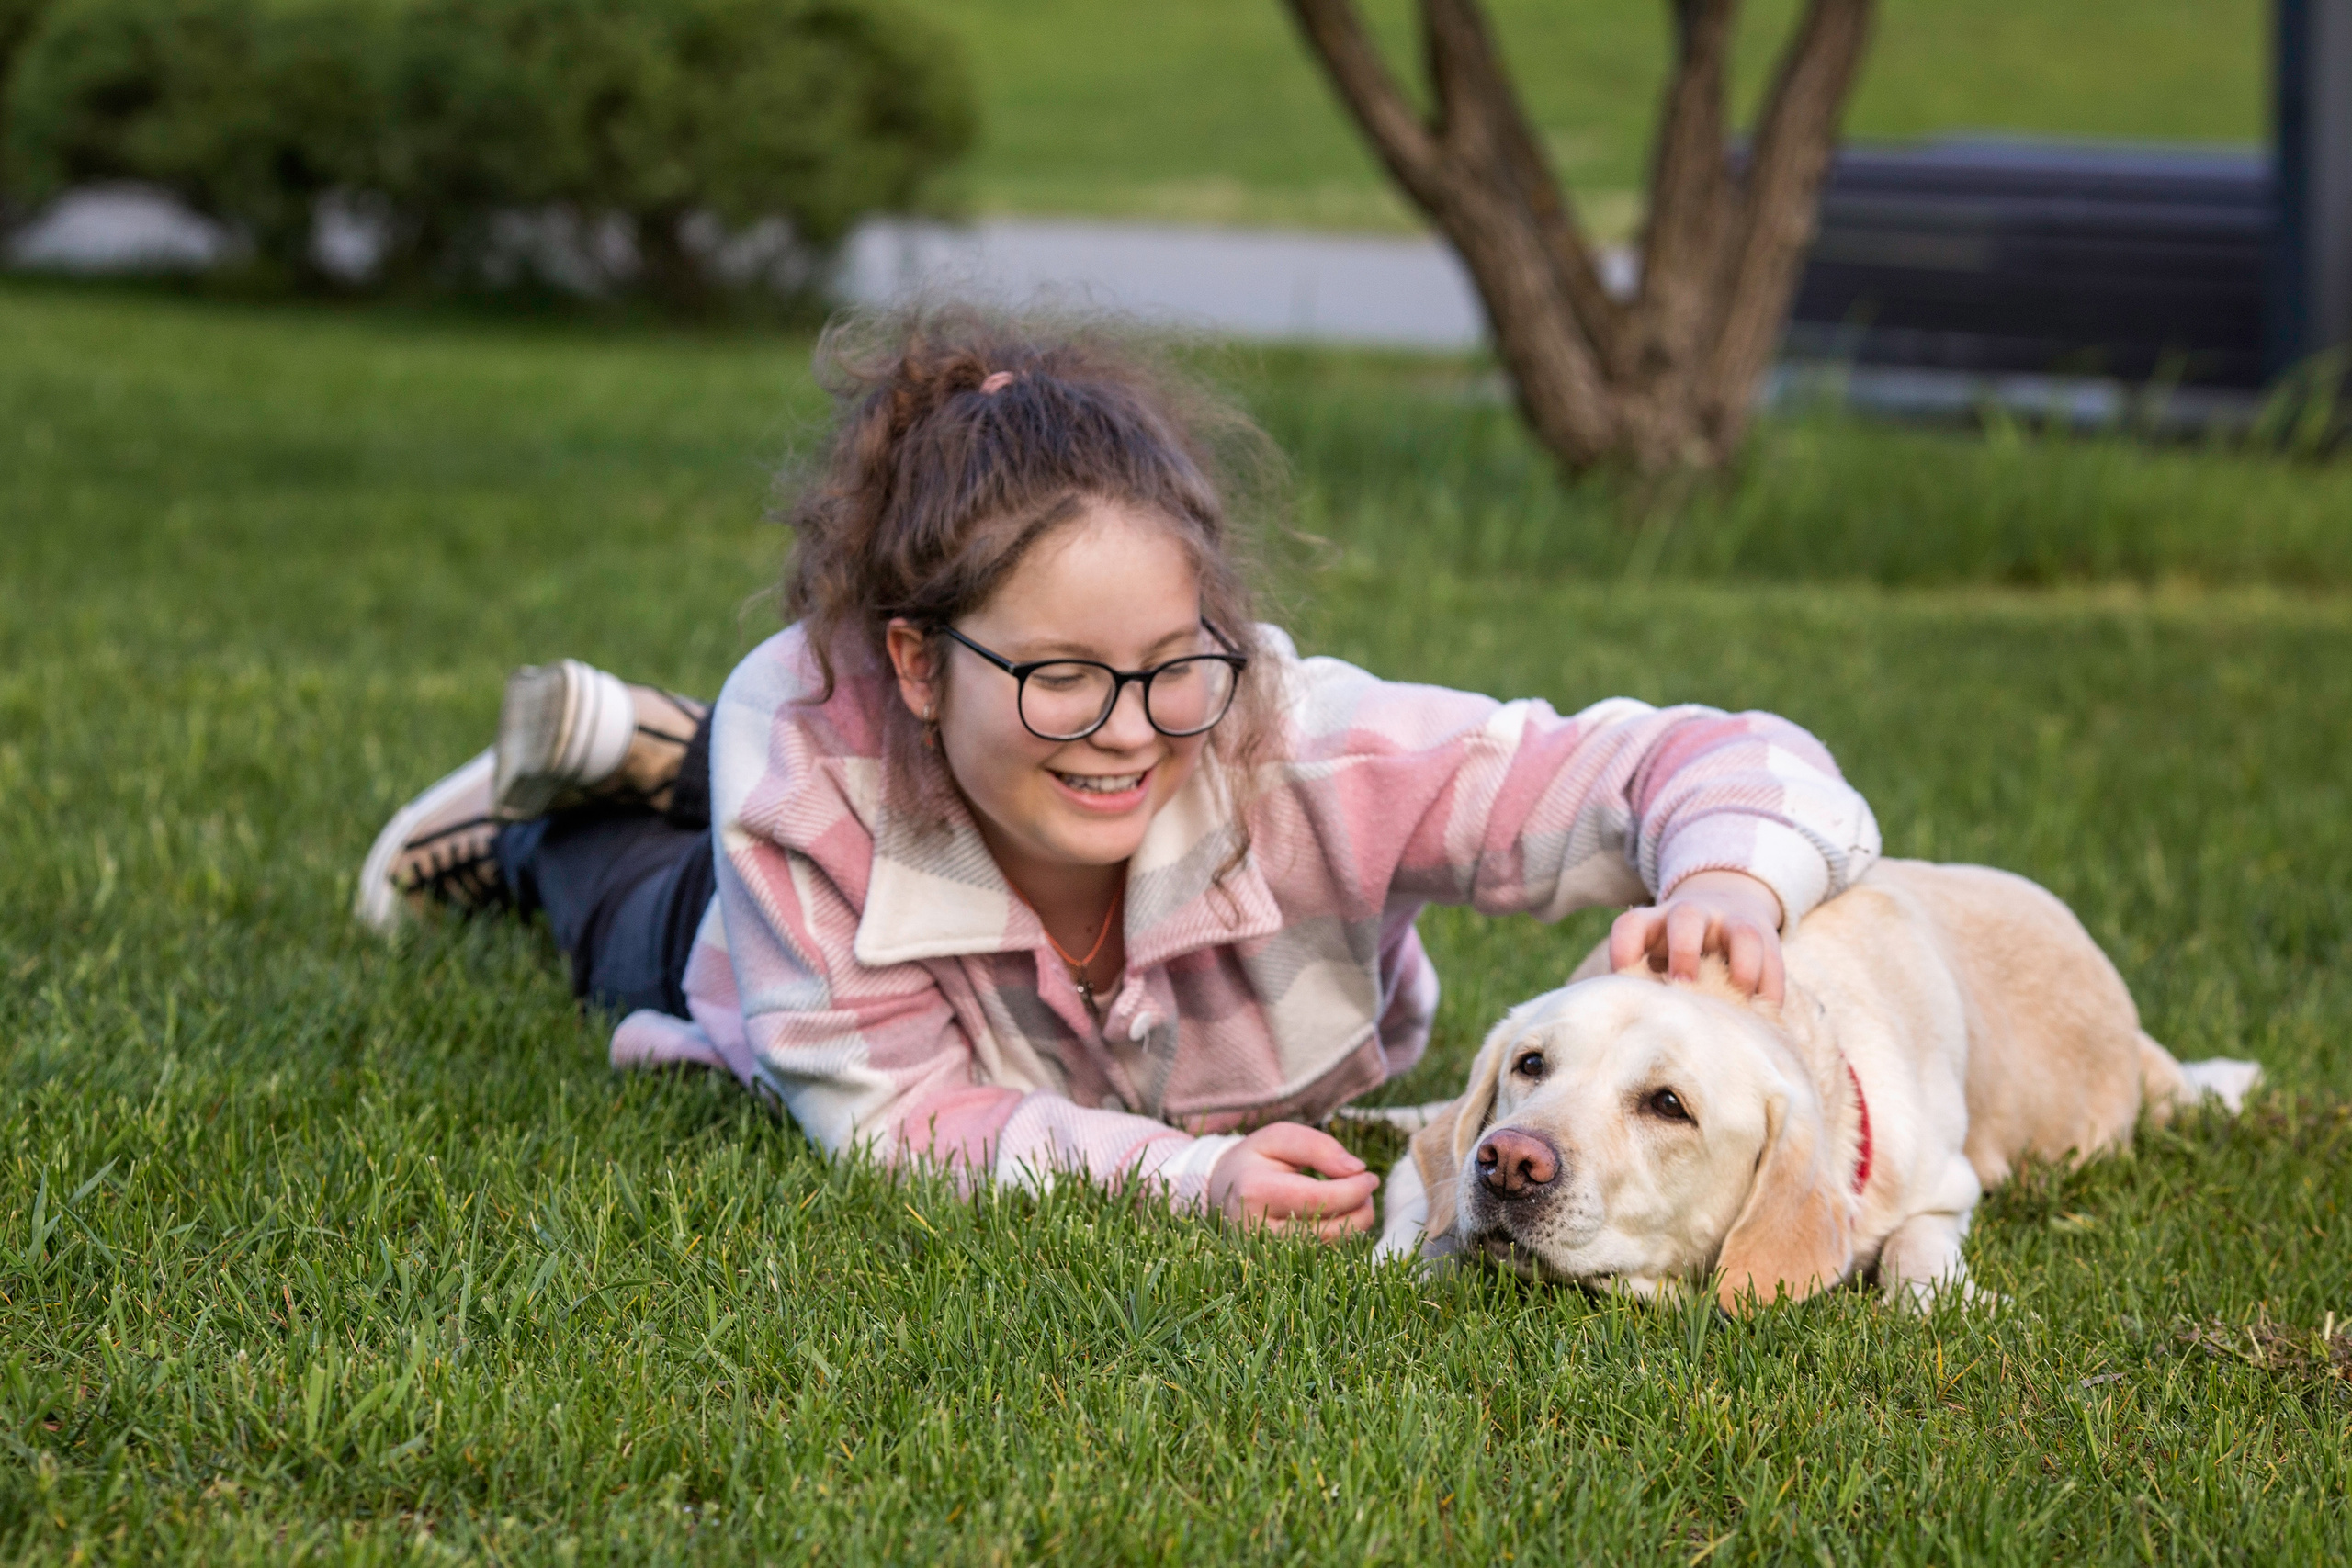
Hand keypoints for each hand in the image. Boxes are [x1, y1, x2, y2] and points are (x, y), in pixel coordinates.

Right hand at [1208, 1122, 1379, 1240]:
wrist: (1222, 1191)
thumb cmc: (1256, 1160)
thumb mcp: (1280, 1138)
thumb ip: (1319, 1147)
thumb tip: (1357, 1170)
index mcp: (1255, 1192)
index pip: (1319, 1200)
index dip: (1354, 1190)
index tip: (1370, 1176)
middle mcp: (1258, 1231)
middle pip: (1329, 1230)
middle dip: (1360, 1209)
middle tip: (1365, 1186)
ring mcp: (1266, 1255)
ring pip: (1330, 1247)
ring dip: (1355, 1223)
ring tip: (1353, 1197)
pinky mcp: (1278, 1268)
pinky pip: (1324, 1256)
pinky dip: (1341, 1235)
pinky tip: (1339, 1214)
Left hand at [1608, 868, 1786, 1002]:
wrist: (1725, 905)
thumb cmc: (1675, 954)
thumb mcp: (1653, 956)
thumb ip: (1645, 983)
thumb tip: (1633, 1027)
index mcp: (1655, 922)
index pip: (1632, 925)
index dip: (1624, 949)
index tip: (1622, 977)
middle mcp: (1693, 916)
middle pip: (1686, 918)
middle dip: (1684, 951)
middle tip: (1682, 984)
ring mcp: (1731, 924)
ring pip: (1742, 934)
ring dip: (1742, 967)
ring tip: (1740, 997)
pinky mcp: (1764, 937)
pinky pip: (1774, 958)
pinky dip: (1771, 988)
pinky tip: (1765, 1015)